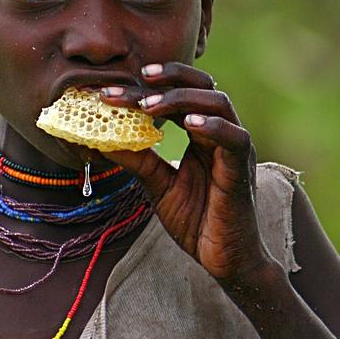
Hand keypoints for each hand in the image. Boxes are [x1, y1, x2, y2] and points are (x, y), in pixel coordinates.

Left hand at [100, 62, 270, 281]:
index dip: (152, 86)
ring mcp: (234, 148)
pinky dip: (213, 126)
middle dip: (170, 78)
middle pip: (202, 86)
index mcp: (201, 134)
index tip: (116, 87)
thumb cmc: (197, 221)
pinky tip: (190, 123)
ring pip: (218, 103)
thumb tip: (98, 141)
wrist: (225, 260)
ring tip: (150, 105)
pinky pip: (234, 138)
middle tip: (138, 78)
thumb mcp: (157, 185)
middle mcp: (221, 133)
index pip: (179, 96)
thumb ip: (136, 159)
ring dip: (182, 99)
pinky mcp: (242, 168)